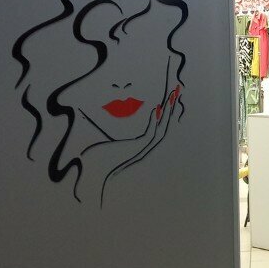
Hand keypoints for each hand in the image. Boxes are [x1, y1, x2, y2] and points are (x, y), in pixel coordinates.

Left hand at [77, 84, 181, 204]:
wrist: (92, 176)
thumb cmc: (95, 161)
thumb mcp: (105, 143)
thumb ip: (108, 133)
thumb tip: (97, 118)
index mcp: (139, 146)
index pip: (159, 126)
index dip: (165, 112)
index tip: (169, 97)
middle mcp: (145, 149)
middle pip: (165, 125)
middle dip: (171, 108)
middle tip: (176, 91)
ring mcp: (142, 151)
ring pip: (161, 129)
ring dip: (167, 113)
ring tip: (171, 97)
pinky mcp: (138, 151)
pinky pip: (150, 134)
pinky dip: (154, 121)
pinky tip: (155, 109)